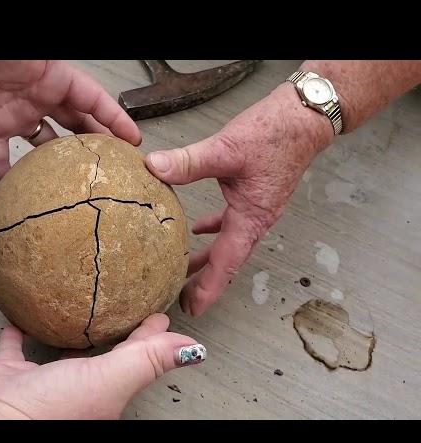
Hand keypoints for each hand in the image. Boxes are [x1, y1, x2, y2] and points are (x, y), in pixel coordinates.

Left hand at [0, 60, 140, 180]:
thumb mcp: (29, 54)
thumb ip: (52, 65)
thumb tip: (80, 79)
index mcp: (52, 77)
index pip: (92, 99)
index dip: (114, 118)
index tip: (131, 138)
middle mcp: (37, 98)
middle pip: (74, 124)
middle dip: (94, 142)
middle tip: (113, 166)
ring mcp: (14, 116)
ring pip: (44, 144)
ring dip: (58, 161)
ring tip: (76, 184)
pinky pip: (0, 158)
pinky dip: (6, 174)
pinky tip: (18, 192)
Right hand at [0, 314, 205, 419]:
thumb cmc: (47, 410)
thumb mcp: (107, 380)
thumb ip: (146, 360)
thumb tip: (193, 350)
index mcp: (104, 392)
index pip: (136, 357)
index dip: (150, 335)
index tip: (160, 313)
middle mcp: (76, 389)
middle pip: (103, 354)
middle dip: (116, 330)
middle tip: (123, 303)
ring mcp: (42, 383)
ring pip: (63, 351)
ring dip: (73, 332)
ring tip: (80, 309)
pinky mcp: (10, 374)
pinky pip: (16, 346)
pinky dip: (19, 331)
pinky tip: (22, 315)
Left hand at [145, 83, 333, 315]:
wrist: (304, 117)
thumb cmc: (274, 134)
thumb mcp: (226, 148)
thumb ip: (189, 161)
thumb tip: (154, 168)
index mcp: (251, 217)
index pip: (226, 262)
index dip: (209, 287)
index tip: (193, 308)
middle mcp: (256, 219)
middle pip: (228, 260)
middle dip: (206, 280)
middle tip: (182, 298)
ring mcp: (257, 208)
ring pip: (229, 243)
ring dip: (209, 258)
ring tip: (186, 269)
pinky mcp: (254, 194)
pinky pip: (231, 222)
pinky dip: (214, 229)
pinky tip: (199, 227)